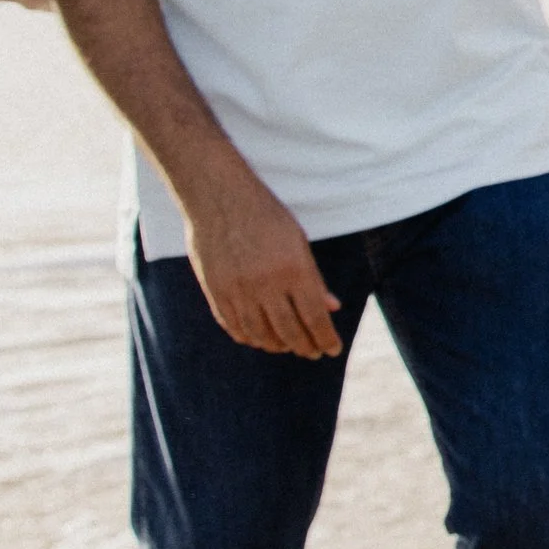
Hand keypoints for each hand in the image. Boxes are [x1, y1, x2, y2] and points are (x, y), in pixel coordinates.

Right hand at [180, 163, 344, 357]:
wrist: (218, 196)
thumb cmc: (265, 215)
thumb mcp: (297, 241)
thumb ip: (313, 278)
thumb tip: (332, 308)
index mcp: (293, 268)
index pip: (315, 317)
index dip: (326, 338)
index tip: (333, 349)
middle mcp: (266, 283)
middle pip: (290, 332)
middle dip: (305, 347)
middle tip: (313, 352)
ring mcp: (238, 290)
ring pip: (261, 335)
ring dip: (278, 346)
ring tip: (288, 347)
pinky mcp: (216, 292)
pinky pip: (234, 327)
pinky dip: (250, 338)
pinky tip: (260, 339)